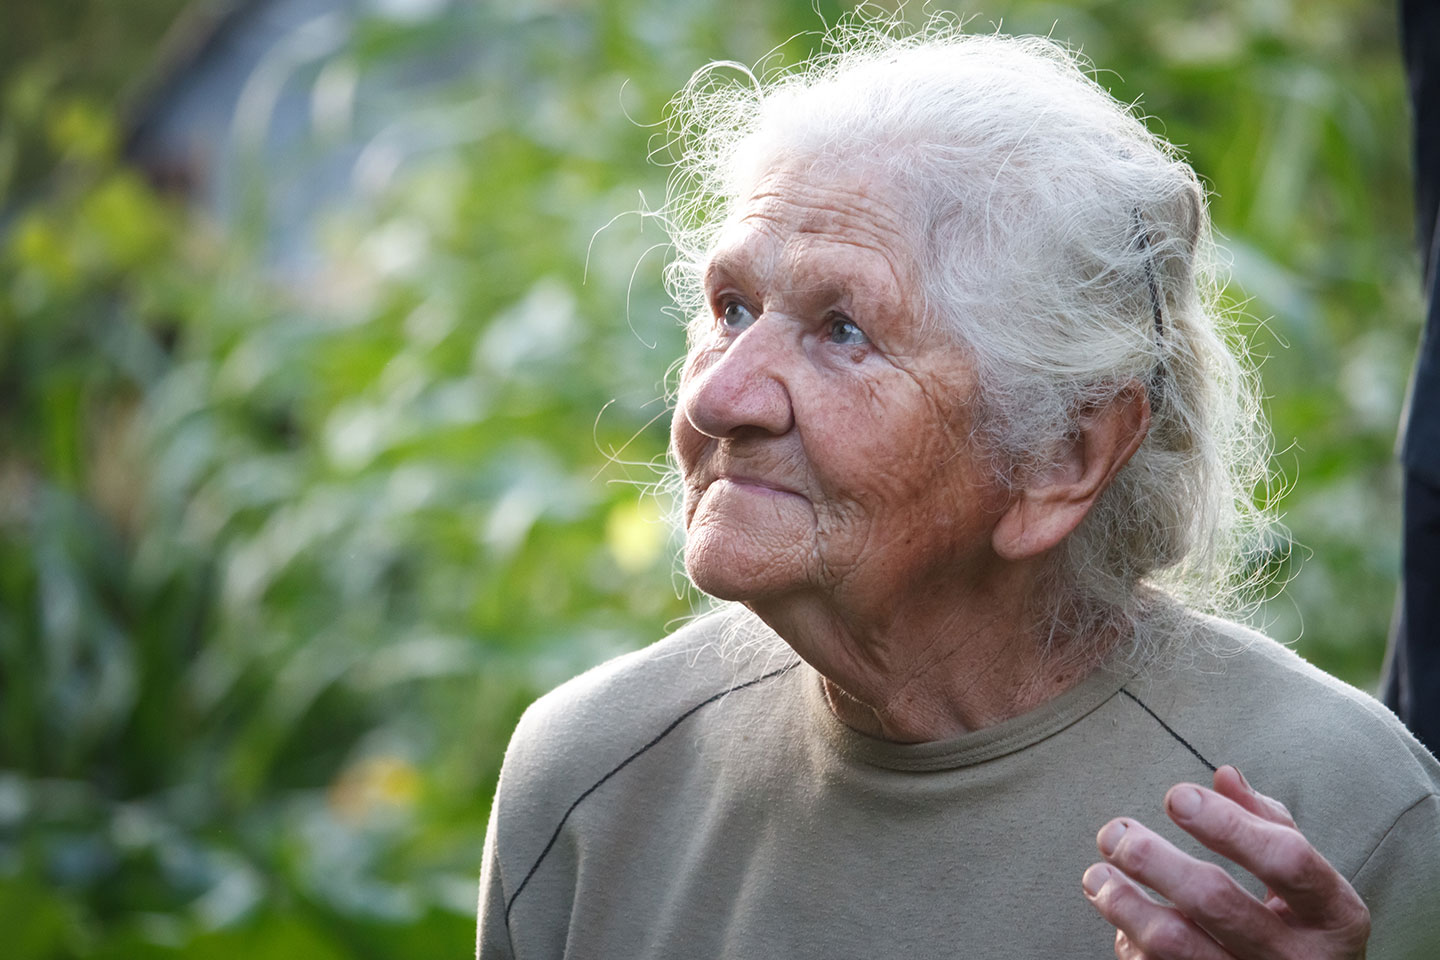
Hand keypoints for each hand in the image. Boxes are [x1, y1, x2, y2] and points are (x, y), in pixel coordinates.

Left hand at [1082, 765, 1369, 958]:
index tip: (1174, 797)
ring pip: (1176, 946)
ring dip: (1124, 905)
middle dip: (1153, 860)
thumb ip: (1268, 823)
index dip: (1227, 824)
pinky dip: (1131, 944)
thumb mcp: (1307, 882)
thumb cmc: (1305, 927)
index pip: (1284, 859)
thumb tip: (1223, 775)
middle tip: (1114, 834)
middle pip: (1216, 901)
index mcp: (1334, 916)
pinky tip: (1121, 919)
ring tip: (1097, 876)